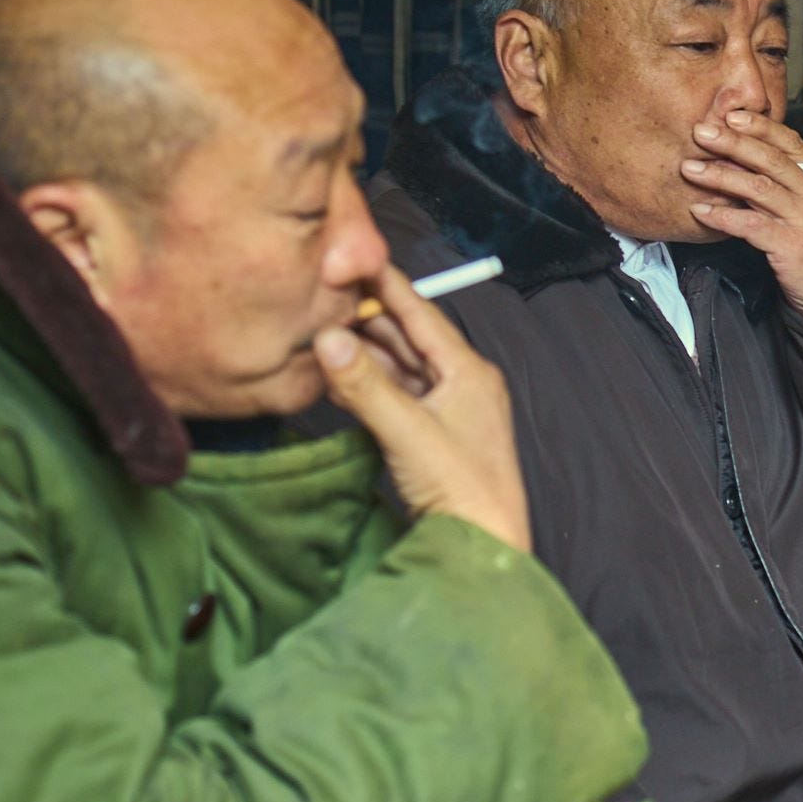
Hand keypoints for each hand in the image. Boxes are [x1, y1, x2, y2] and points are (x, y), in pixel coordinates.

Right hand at [315, 271, 531, 552]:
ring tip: (317, 328)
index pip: (421, 314)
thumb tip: (326, 337)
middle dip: (364, 318)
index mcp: (469, 371)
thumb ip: (365, 385)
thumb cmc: (462, 489)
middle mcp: (461, 382)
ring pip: (397, 368)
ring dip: (361, 352)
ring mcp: (447, 409)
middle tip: (319, 294)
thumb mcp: (407, 431)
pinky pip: (394, 396)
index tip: (353, 255)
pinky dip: (366, 384)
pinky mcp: (430, 434)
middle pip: (407, 338)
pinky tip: (335, 374)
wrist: (485, 546)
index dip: (386, 285)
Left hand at [682, 108, 802, 328]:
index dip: (760, 127)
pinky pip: (751, 225)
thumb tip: (737, 157)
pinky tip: (700, 210)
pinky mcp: (792, 247)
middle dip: (733, 143)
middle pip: (772, 160)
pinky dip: (722, 216)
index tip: (729, 115)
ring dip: (720, 176)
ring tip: (690, 169)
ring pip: (759, 189)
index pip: (791, 143)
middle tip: (701, 132)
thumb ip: (782, 184)